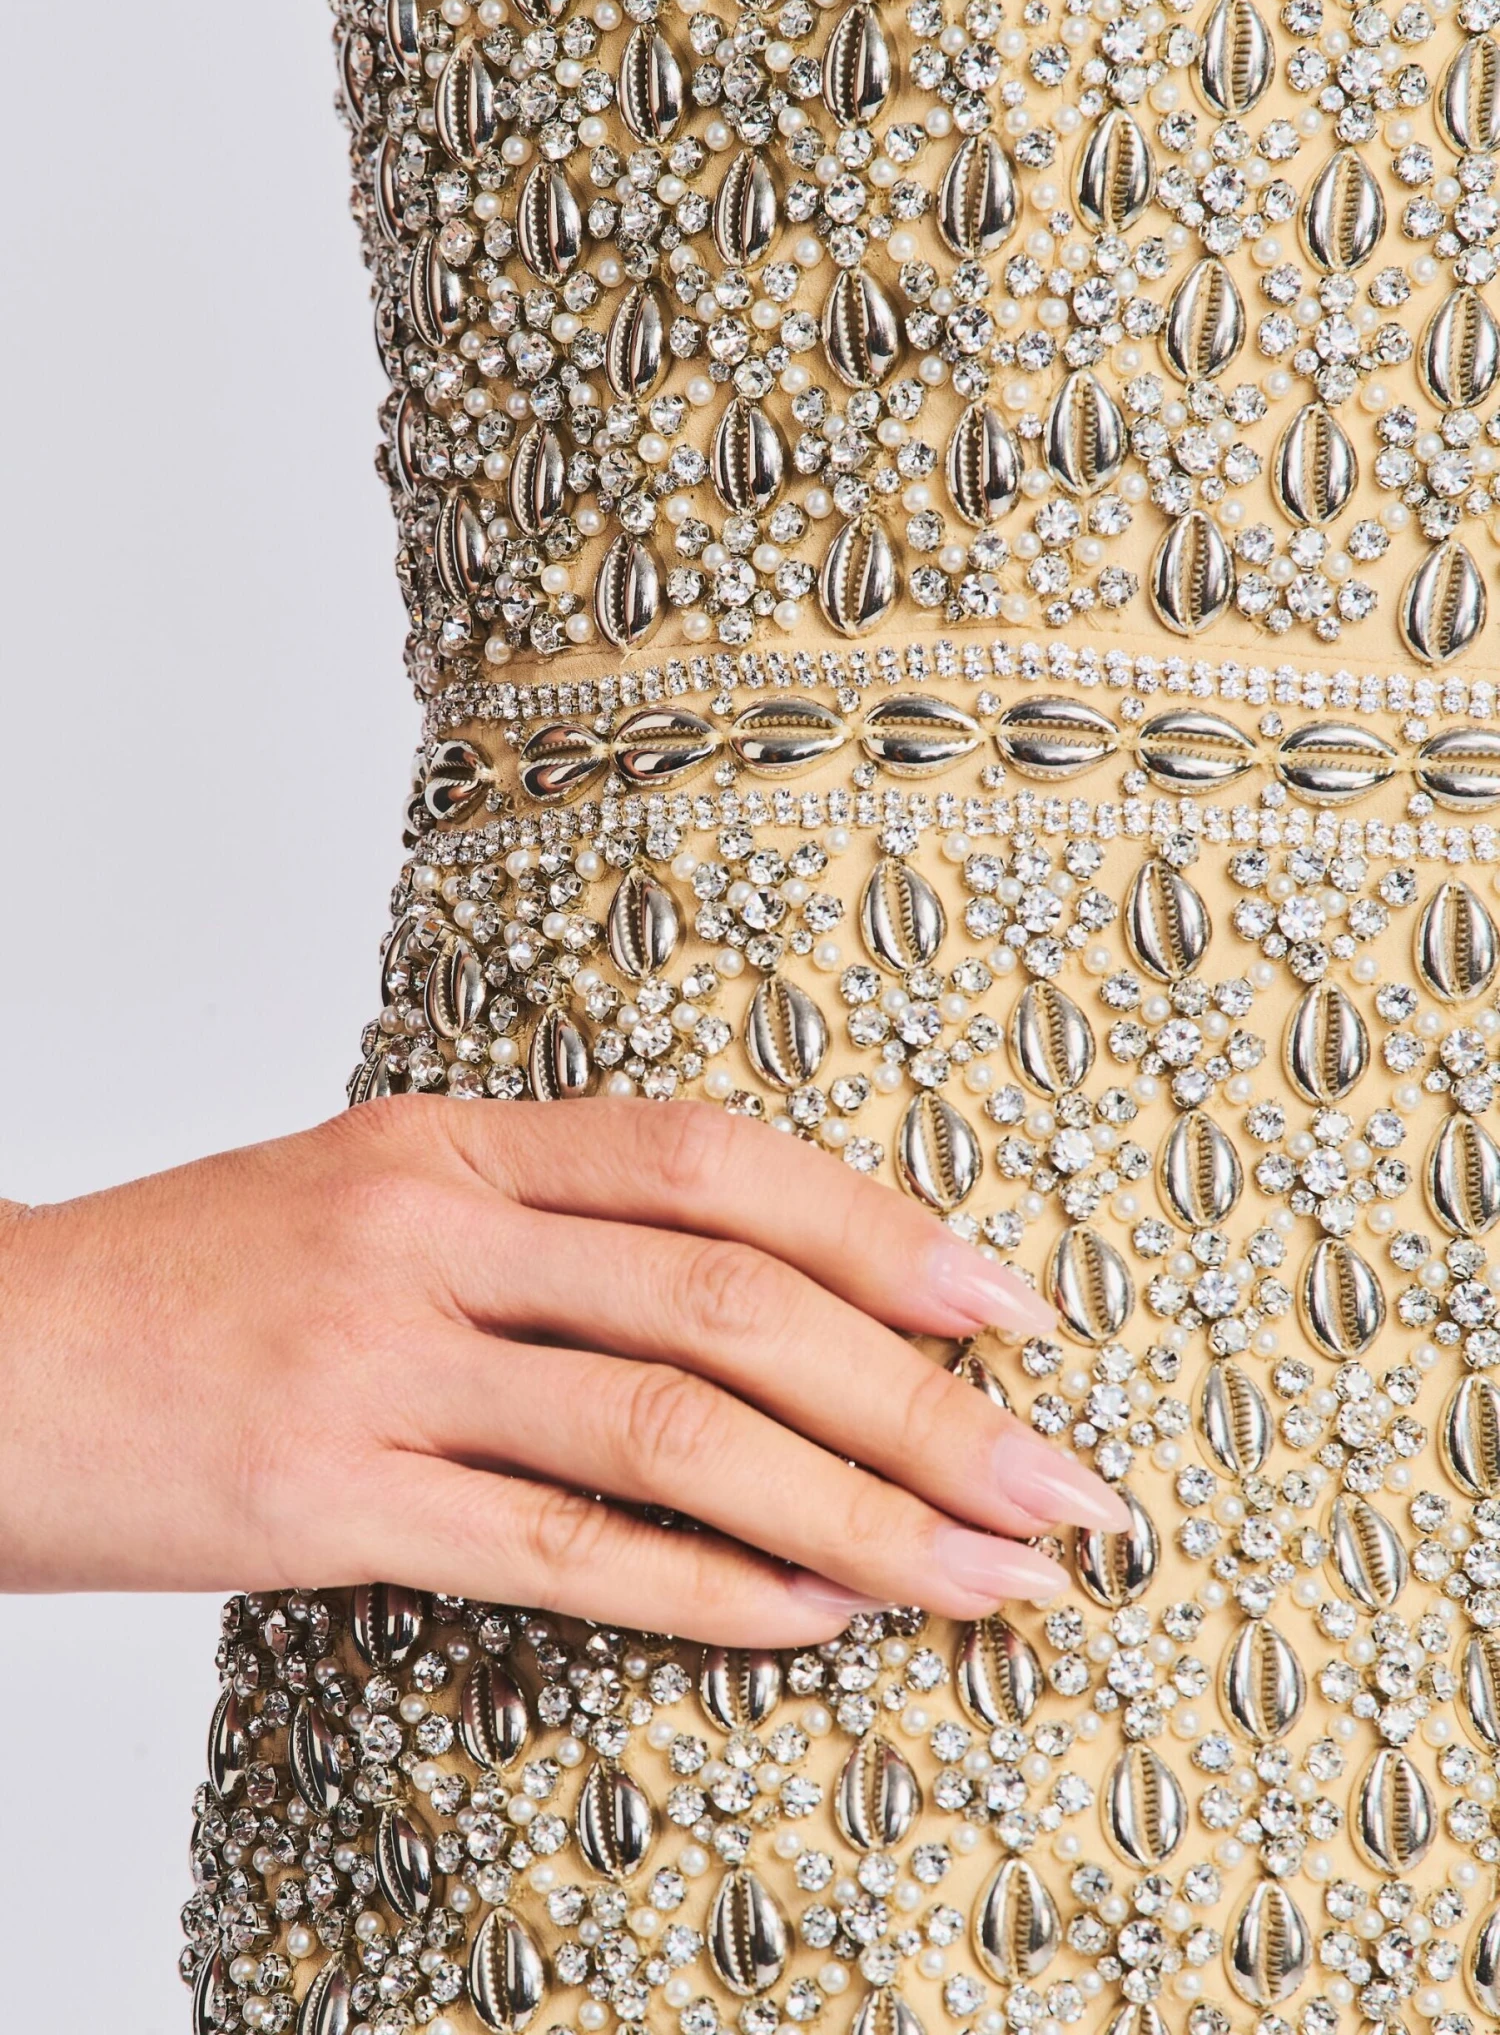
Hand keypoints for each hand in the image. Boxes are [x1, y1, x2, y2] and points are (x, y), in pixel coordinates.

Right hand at [0, 1098, 1127, 1643]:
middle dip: (917, 1396)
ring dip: (854, 1511)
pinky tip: (817, 1622)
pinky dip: (707, 1590)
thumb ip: (543, 1223)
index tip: (1011, 1303)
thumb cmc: (194, 1283)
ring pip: (668, 1432)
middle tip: (1056, 1475)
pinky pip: (558, 1549)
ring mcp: (378, 1364)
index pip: (711, 1160)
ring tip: (984, 1574)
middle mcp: (429, 1231)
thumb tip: (753, 1294)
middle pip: (725, 1300)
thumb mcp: (370, 1197)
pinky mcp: (326, 1501)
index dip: (878, 1227)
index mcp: (453, 1138)